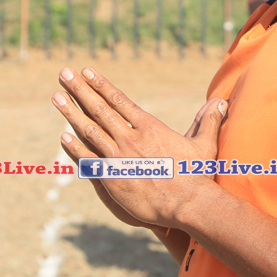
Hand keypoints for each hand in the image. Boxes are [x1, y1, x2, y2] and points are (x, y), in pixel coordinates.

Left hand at [52, 67, 227, 227]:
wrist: (188, 204)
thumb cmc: (198, 176)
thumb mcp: (204, 145)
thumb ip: (208, 121)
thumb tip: (220, 101)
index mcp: (149, 127)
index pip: (120, 100)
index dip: (101, 85)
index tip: (86, 72)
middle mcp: (131, 138)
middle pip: (99, 109)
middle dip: (79, 90)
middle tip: (63, 74)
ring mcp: (119, 158)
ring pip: (89, 130)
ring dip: (71, 113)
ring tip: (56, 97)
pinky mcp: (112, 178)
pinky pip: (89, 159)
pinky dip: (75, 147)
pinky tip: (63, 137)